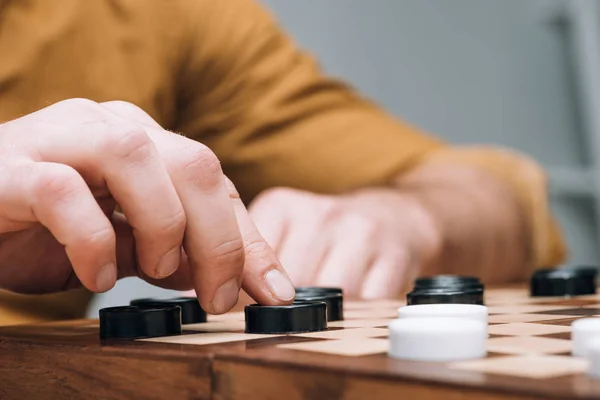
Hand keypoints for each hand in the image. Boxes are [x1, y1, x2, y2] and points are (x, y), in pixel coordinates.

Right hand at [0, 99, 294, 313]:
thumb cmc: (42, 229)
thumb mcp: (123, 247)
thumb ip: (173, 254)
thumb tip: (232, 279)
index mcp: (144, 143)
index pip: (216, 183)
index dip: (250, 239)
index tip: (273, 291)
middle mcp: (110, 127)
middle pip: (194, 163)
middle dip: (220, 238)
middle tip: (219, 296)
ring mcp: (61, 139)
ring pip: (135, 158)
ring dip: (162, 224)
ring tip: (155, 271)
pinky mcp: (14, 167)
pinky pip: (62, 192)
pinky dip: (91, 239)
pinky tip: (95, 277)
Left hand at [249, 187, 441, 298]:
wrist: (395, 216)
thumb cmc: (327, 236)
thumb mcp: (283, 233)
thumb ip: (249, 261)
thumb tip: (217, 301)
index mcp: (281, 206)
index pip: (249, 260)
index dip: (246, 293)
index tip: (244, 309)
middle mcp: (320, 213)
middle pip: (288, 284)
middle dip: (285, 308)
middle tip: (287, 316)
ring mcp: (359, 230)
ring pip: (328, 296)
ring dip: (323, 314)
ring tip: (321, 310)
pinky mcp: (394, 253)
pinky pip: (366, 302)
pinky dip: (357, 315)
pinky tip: (352, 308)